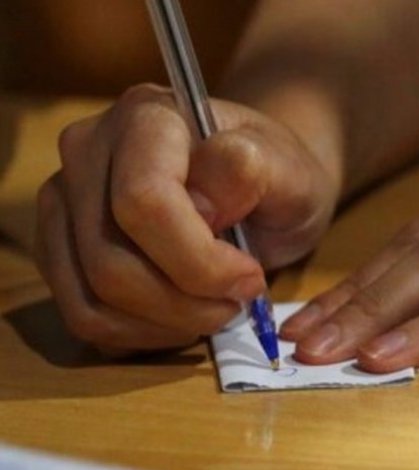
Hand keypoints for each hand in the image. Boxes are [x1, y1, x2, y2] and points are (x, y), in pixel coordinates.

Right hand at [34, 83, 337, 354]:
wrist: (260, 181)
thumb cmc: (277, 176)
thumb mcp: (291, 170)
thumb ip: (250, 173)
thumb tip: (202, 205)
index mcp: (146, 117)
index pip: (143, 203)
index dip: (199, 261)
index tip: (250, 279)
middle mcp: (87, 150)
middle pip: (110, 261)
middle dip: (185, 303)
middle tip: (237, 301)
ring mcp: (64, 200)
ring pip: (91, 297)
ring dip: (164, 324)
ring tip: (213, 309)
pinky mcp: (59, 246)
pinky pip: (83, 316)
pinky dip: (139, 335)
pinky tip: (180, 318)